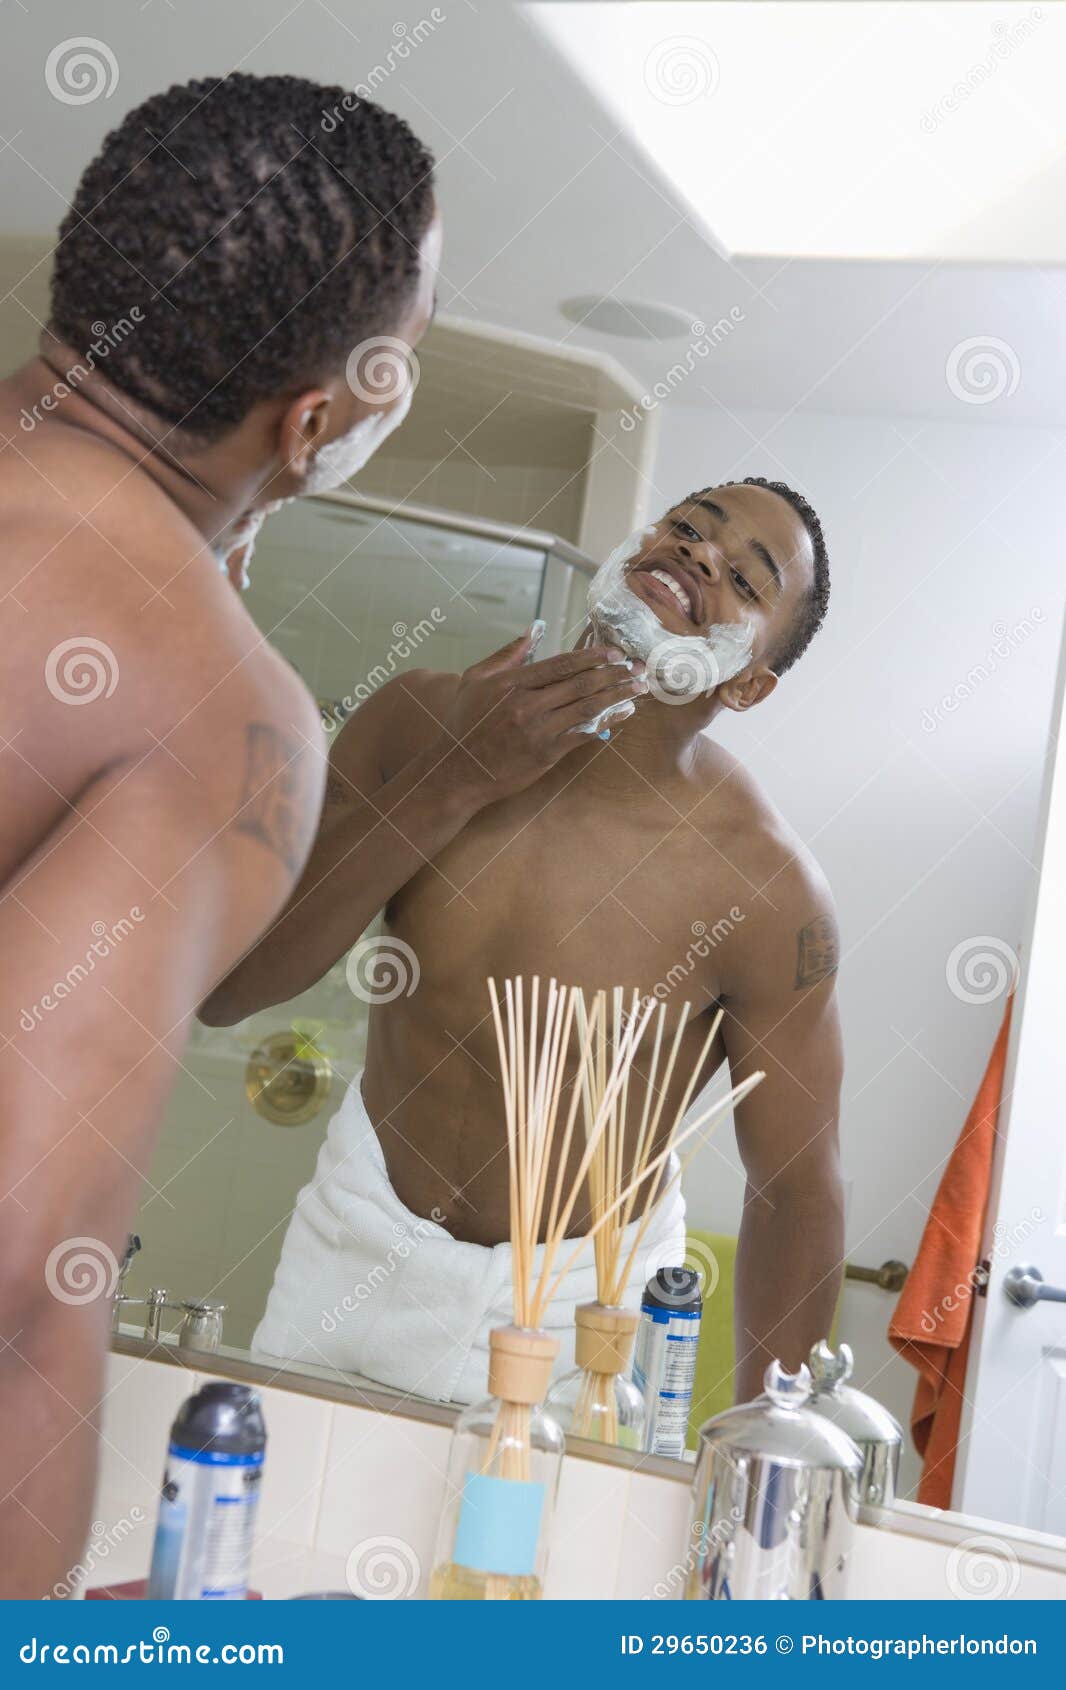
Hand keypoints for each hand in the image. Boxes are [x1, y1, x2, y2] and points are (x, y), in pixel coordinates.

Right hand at [431, 626, 646, 804]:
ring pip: (587, 708)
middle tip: (638, 667)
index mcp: (511, 683)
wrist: (457, 770)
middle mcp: (526, 705)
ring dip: (617, 695)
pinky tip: (623, 713)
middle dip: (614, 674)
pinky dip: (607, 722)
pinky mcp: (546, 754)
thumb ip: (508, 653)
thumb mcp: (476, 679)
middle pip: (580, 684)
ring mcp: (538, 731)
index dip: (592, 657)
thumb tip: (535, 629)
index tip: (615, 653)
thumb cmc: (465, 722)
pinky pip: (584, 734)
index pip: (560, 665)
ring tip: (639, 687)